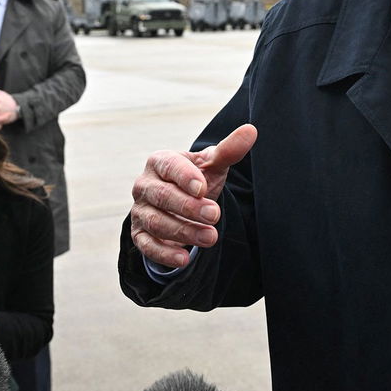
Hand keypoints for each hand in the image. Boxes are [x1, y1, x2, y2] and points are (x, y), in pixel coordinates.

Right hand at [129, 124, 256, 268]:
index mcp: (159, 162)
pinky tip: (184, 259)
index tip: (203, 187)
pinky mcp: (139, 233)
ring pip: (156, 222)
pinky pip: (146, 245)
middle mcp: (144, 185)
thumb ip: (228, 150)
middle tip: (215, 215)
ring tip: (210, 237)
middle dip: (188, 207)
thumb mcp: (212, 165)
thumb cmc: (196, 179)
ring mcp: (140, 210)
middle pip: (162, 196)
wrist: (178, 201)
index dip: (184, 176)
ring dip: (183, 231)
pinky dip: (164, 253)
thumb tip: (251, 131)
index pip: (168, 166)